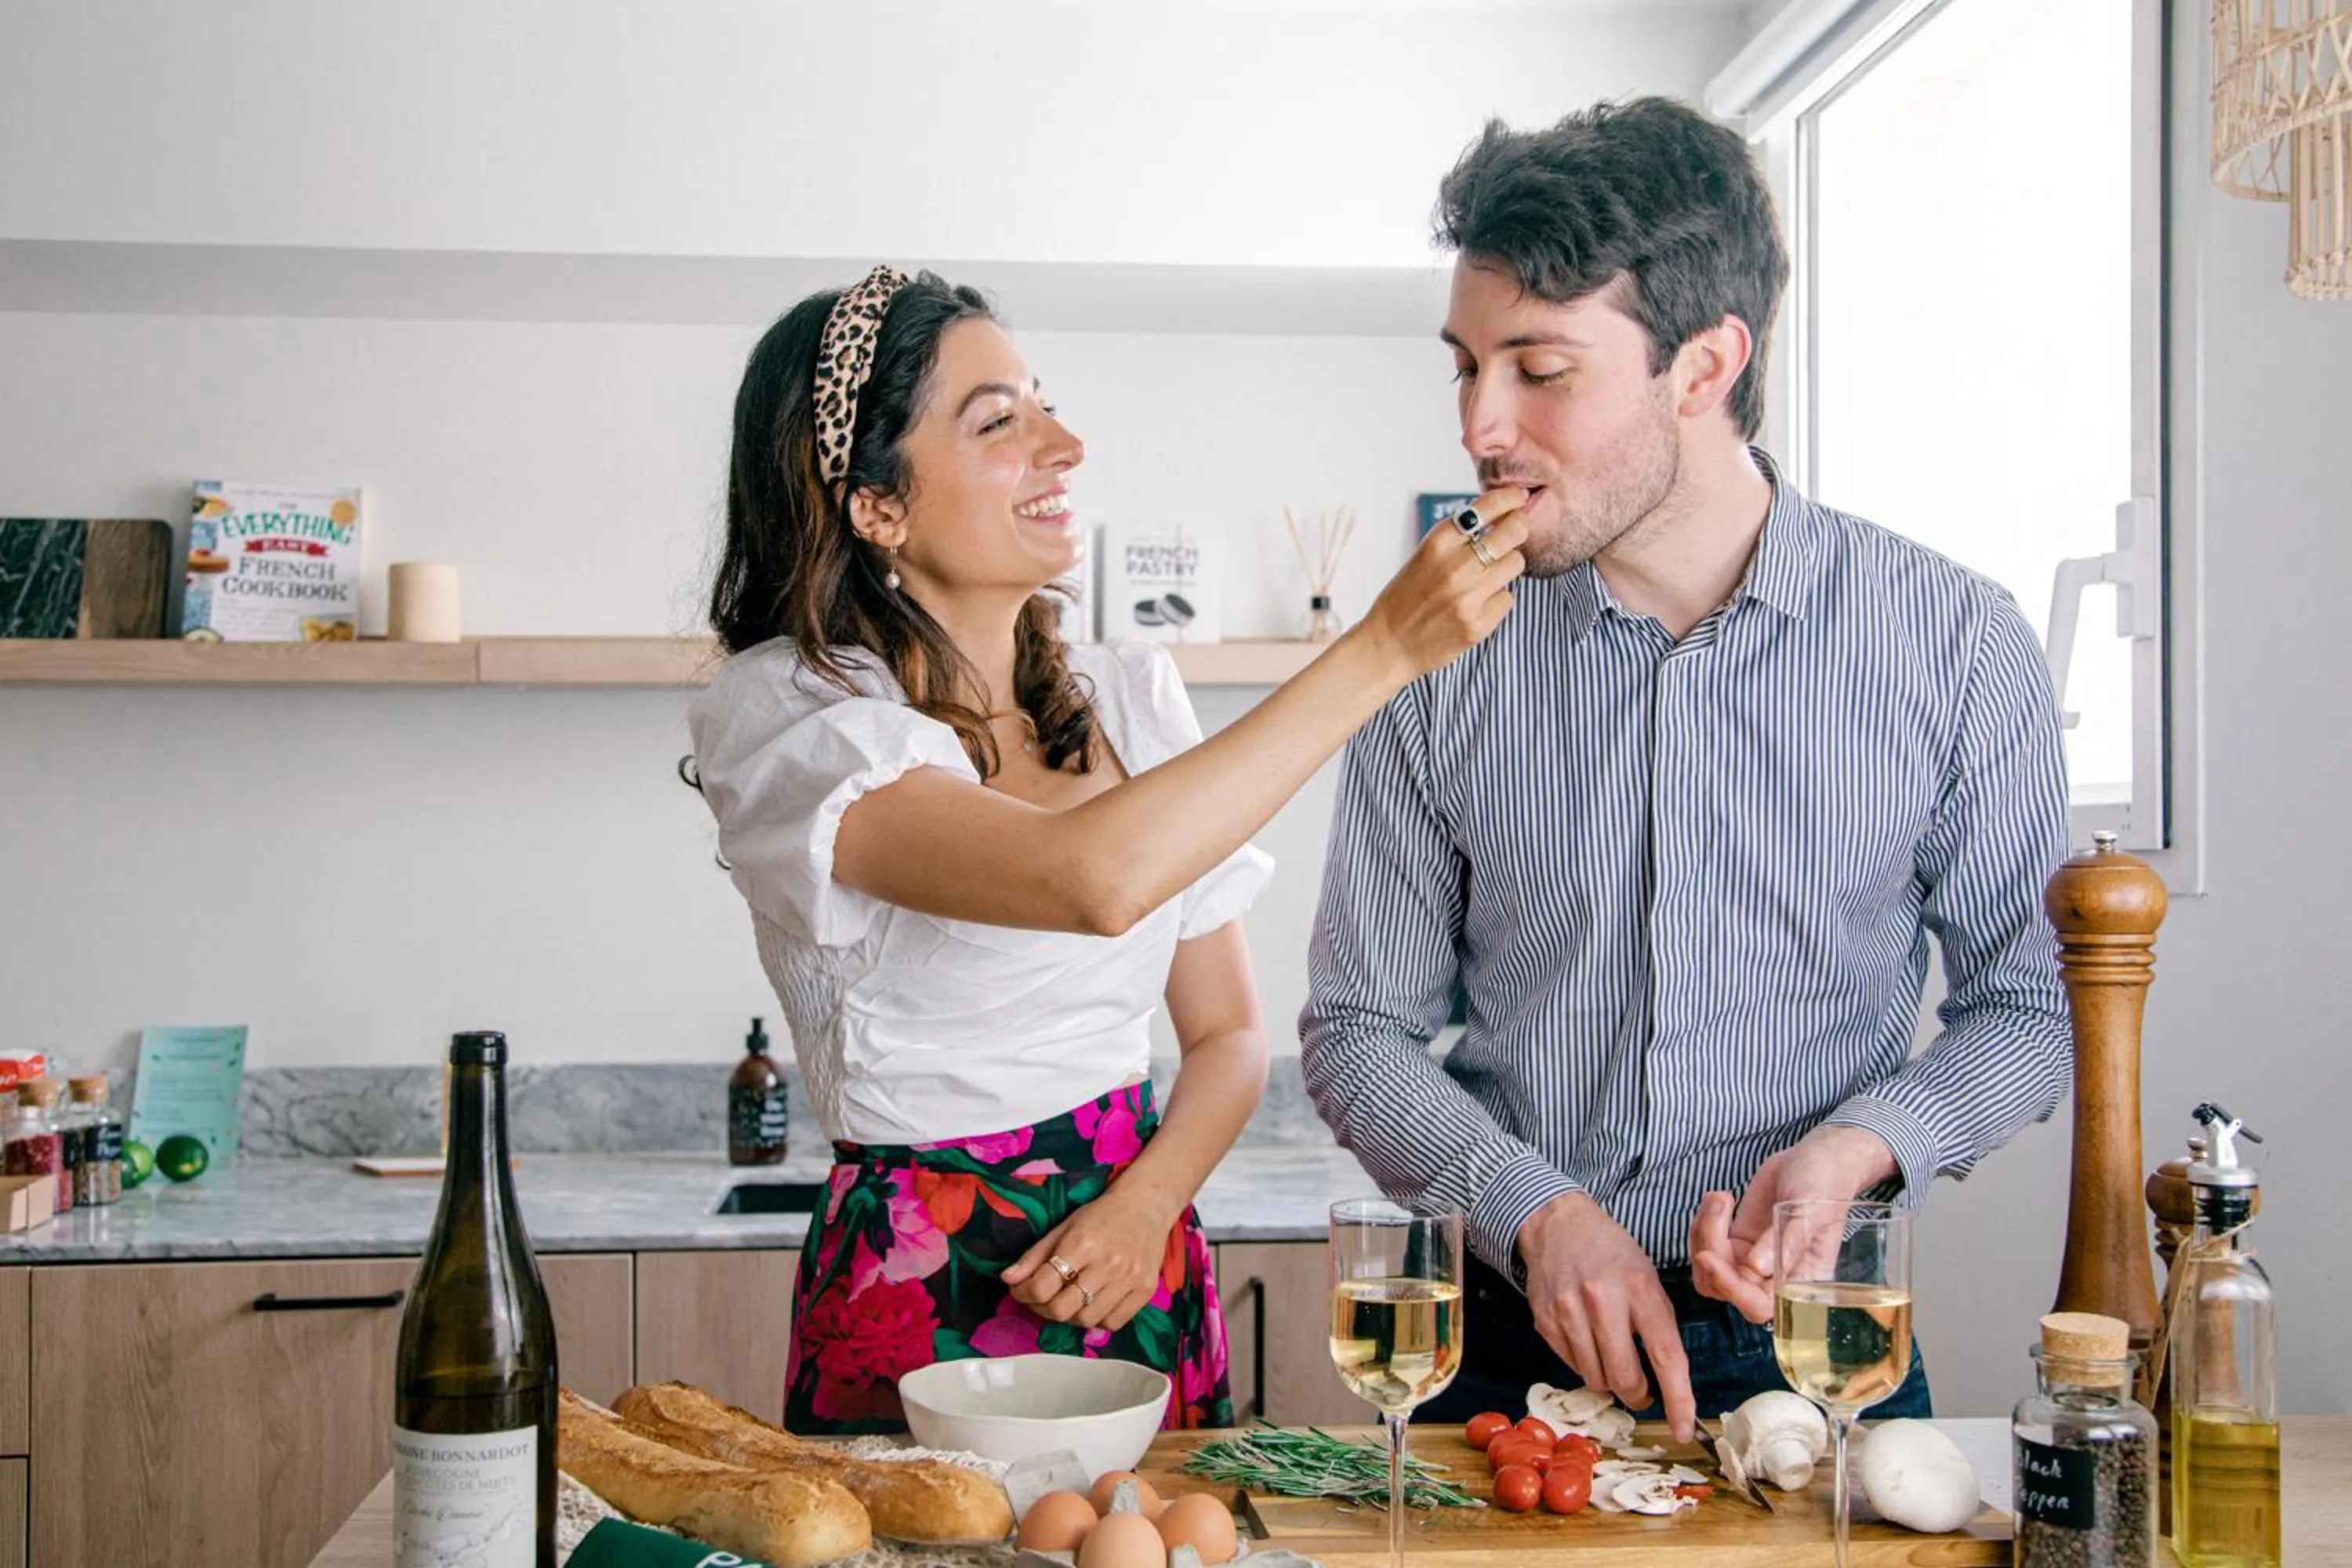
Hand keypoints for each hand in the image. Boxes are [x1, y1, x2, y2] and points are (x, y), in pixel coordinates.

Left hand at [1001, 1186, 1179, 1332]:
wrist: (1146, 1206)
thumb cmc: (1101, 1215)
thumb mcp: (1063, 1228)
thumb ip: (1034, 1255)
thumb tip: (1008, 1279)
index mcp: (1082, 1243)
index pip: (1043, 1285)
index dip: (1024, 1294)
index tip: (1021, 1291)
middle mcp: (1107, 1263)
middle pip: (1062, 1309)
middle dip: (1042, 1308)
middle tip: (1040, 1299)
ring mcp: (1128, 1279)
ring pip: (1086, 1320)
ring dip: (1069, 1316)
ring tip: (1067, 1301)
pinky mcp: (1144, 1290)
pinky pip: (1113, 1323)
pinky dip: (1097, 1320)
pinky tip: (1092, 1304)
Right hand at [1353, 486, 1528, 679]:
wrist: (1388, 645)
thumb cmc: (1406, 598)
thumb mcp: (1424, 556)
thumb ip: (1458, 538)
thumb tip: (1501, 517)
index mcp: (1437, 542)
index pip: (1487, 507)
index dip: (1510, 498)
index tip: (1519, 497)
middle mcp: (1455, 566)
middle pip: (1513, 532)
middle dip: (1519, 528)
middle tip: (1516, 531)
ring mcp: (1469, 597)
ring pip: (1516, 564)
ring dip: (1507, 566)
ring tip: (1486, 576)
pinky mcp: (1478, 624)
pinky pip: (1507, 598)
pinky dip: (1497, 599)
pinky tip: (1476, 605)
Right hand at [1517, 1192, 1695, 1443]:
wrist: (1557, 1224)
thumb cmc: (1611, 1253)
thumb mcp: (1646, 1278)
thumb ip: (1657, 1325)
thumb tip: (1665, 1380)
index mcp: (1639, 1287)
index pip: (1666, 1355)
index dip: (1678, 1399)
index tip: (1684, 1429)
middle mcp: (1601, 1299)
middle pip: (1625, 1377)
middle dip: (1638, 1394)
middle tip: (1642, 1390)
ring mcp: (1568, 1311)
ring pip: (1596, 1379)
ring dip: (1608, 1379)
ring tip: (1610, 1352)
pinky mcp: (1545, 1320)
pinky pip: (1571, 1366)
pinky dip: (1585, 1363)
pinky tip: (1586, 1338)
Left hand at [1689, 1125, 1901, 1324]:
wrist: (1819, 1160)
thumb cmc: (1825, 1185)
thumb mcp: (1811, 1210)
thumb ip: (1788, 1241)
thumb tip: (1757, 1268)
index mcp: (1801, 1281)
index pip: (1758, 1305)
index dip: (1731, 1288)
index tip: (1709, 1256)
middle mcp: (1773, 1277)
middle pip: (1722, 1288)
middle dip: (1709, 1250)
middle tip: (1719, 1208)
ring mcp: (1751, 1259)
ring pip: (1708, 1268)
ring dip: (1702, 1232)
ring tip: (1721, 1196)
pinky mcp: (1737, 1241)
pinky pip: (1707, 1244)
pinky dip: (1703, 1222)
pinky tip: (1720, 1197)